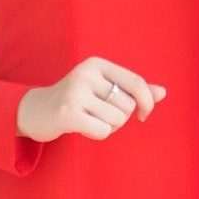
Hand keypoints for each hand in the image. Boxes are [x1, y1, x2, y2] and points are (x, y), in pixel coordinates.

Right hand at [15, 56, 166, 141]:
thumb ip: (132, 89)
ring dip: (108, 126)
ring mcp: (75, 92)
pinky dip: (97, 134)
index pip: (136, 81)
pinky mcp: (68, 113)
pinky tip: (82, 127)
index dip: (147, 100)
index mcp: (97, 64)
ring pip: (117, 120)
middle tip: (100, 114)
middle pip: (127, 105)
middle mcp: (86, 74)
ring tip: (90, 119)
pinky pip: (103, 131)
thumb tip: (163, 93)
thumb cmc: (76, 99)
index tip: (144, 113)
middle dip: (120, 117)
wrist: (35, 110)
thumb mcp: (103, 88)